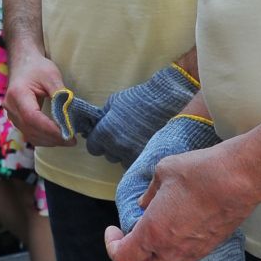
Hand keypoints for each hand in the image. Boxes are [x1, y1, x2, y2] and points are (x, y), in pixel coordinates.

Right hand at [5, 51, 72, 145]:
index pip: (32, 117)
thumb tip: (70, 116)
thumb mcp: (52, 76)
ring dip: (49, 141)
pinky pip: (29, 133)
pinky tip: (56, 137)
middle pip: (30, 129)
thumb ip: (60, 95)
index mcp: (18, 94)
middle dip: (52, 138)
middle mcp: (11, 107)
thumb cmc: (37, 68)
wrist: (23, 64)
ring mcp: (12, 115)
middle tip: (72, 141)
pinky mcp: (16, 119)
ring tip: (67, 140)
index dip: (49, 129)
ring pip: (29, 135)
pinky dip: (43, 138)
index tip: (68, 134)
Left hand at [51, 62, 197, 162]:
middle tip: (123, 134)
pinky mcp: (148, 158)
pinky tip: (144, 143)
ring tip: (136, 138)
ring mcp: (133, 154)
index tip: (103, 137)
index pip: (93, 148)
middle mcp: (117, 147)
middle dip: (112, 147)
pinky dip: (138, 156)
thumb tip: (97, 123)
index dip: (97, 142)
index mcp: (105, 133)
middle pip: (108, 156)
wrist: (167, 102)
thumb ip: (103, 116)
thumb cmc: (140, 98)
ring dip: (126, 153)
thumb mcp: (115, 102)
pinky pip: (137, 163)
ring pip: (123, 161)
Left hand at [108, 117, 258, 260]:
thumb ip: (149, 194)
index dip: (112, 247)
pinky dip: (177, 254)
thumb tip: (145, 205)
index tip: (113, 231)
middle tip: (132, 242)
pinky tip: (179, 231)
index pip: (123, 258)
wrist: (241, 178)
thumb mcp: (163, 173)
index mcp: (153, 233)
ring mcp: (194, 252)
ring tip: (156, 237)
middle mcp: (172, 250)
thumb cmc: (200, 172)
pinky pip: (187, 260)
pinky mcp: (211, 247)